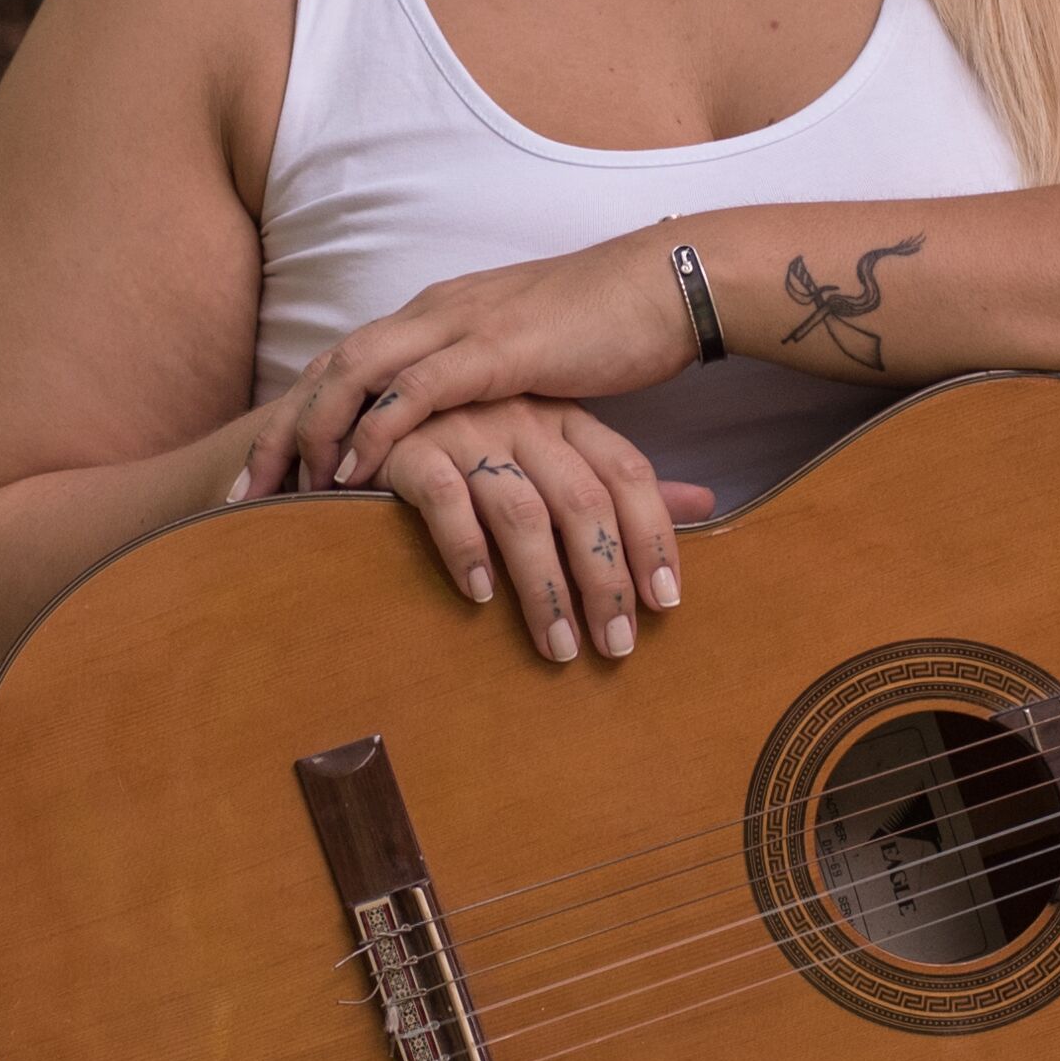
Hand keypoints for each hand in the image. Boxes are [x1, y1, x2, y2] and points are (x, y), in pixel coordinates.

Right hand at [232, 385, 707, 663]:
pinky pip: (445, 499)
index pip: (627, 473)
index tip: (667, 604)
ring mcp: (463, 427)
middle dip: (605, 581)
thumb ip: (614, 480)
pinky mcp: (406, 445)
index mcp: (560, 416)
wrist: (355, 411)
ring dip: (545, 588)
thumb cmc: (463, 445)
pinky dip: (466, 550)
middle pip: (584, 500)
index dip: (653, 539)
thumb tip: (704, 503)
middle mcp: (520, 416)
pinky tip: (480, 599)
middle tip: (616, 649)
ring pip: (524, 512)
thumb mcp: (546, 451)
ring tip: (559, 648)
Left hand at [286, 232, 699, 495]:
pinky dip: (374, 430)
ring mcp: (460, 325)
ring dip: (309, 434)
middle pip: (326, 370)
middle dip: (277, 432)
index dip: (295, 417)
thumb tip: (465, 441)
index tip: (262, 476)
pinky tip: (349, 473)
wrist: (667, 284)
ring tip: (279, 493)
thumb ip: (485, 392)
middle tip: (238, 494)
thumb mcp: (526, 361)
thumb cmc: (606, 327)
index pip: (343, 364)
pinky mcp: (497, 349)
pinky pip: (415, 390)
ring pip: (353, 375)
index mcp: (436, 314)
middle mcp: (432, 312)